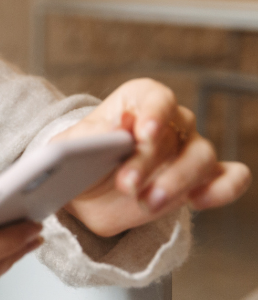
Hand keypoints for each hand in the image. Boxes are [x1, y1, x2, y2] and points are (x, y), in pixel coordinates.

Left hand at [56, 78, 250, 236]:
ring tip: (148, 202)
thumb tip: (118, 126)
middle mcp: (171, 121)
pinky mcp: (203, 180)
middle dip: (149, 161)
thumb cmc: (78, 159)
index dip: (154, 113)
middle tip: (126, 184)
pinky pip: (230, 178)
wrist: (83, 191)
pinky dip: (223, 188)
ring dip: (178, 181)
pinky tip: (198, 201)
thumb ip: (91, 136)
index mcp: (138, 102)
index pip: (156, 97)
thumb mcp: (70, 146)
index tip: (143, 133)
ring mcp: (190, 150)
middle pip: (175, 134)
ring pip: (202, 157)